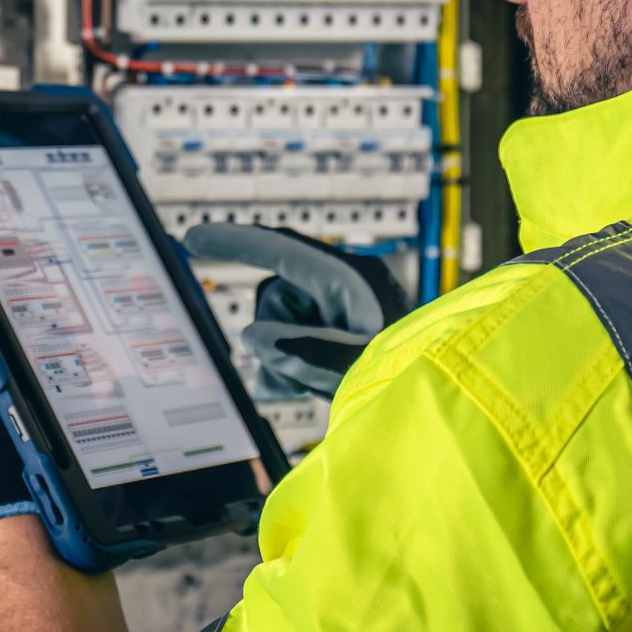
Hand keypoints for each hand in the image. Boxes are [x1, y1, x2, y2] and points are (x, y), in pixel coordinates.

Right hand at [184, 224, 410, 398]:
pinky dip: (290, 370)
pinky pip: (292, 345)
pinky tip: (308, 390)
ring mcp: (341, 313)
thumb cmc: (411, 376)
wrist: (440, 395)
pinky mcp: (340, 336)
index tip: (192, 237)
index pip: (281, 250)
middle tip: (303, 374)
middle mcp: (344, 289)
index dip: (234, 242)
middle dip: (276, 339)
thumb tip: (254, 337)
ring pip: (280, 327)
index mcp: (351, 279)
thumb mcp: (355, 366)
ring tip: (317, 386)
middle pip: (276, 299)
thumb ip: (302, 350)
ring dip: (285, 361)